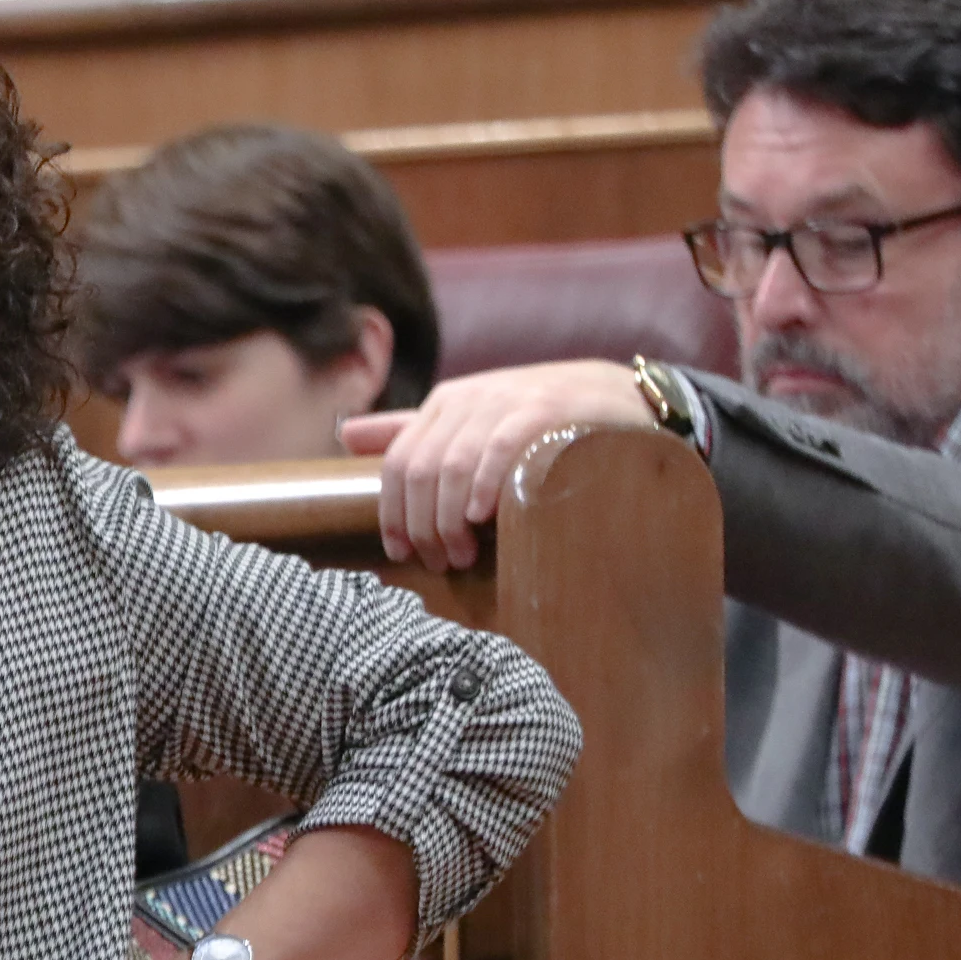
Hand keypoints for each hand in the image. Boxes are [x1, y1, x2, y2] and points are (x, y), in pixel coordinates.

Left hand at [340, 361, 647, 570]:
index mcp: (443, 405)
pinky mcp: (542, 410)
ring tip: (464, 556)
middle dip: (421, 526)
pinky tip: (483, 518)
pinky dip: (484, 486)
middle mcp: (466, 400)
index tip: (400, 555)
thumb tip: (344, 435)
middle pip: (419, 471)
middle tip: (441, 563)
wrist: (617, 396)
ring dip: (449, 520)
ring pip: (451, 466)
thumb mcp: (469, 422)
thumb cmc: (537, 420)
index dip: (391, 513)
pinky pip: (498, 450)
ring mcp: (503, 402)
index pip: (397, 463)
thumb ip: (411, 430)